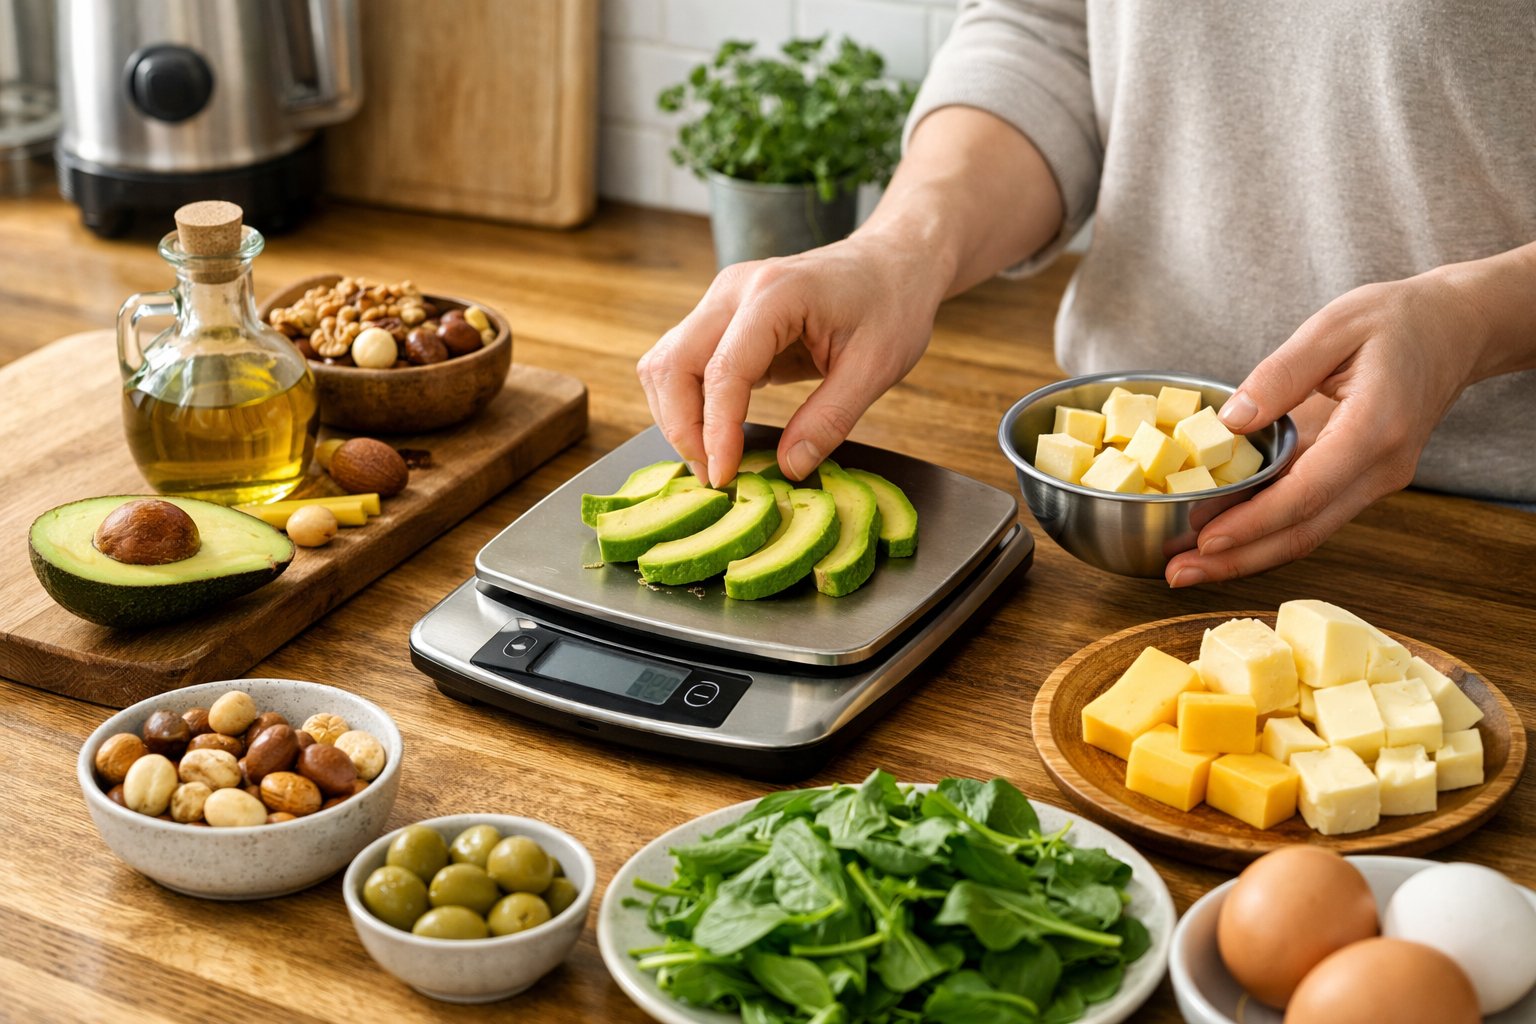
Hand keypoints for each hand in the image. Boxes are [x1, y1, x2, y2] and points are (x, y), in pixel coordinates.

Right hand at [636, 231, 944, 484]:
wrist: (892, 262)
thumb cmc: (891, 305)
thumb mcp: (876, 368)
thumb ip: (830, 419)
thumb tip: (789, 469)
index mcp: (776, 294)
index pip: (723, 370)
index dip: (716, 430)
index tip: (724, 476)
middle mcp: (734, 290)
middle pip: (672, 364)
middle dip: (683, 428)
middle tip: (715, 475)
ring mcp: (722, 300)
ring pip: (665, 364)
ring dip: (678, 416)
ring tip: (713, 459)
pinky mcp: (721, 317)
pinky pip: (682, 362)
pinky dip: (689, 402)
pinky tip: (716, 434)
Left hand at [1165, 271, 1490, 586]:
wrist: (1454, 331)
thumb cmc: (1395, 320)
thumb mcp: (1333, 326)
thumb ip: (1281, 373)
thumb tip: (1230, 422)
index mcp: (1376, 427)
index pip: (1307, 492)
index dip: (1253, 522)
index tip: (1205, 540)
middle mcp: (1381, 466)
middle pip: (1304, 529)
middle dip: (1239, 559)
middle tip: (1179, 573)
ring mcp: (1376, 479)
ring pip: (1307, 532)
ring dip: (1247, 556)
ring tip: (1188, 568)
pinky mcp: (1363, 480)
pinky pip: (1311, 515)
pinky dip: (1265, 533)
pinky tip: (1222, 541)